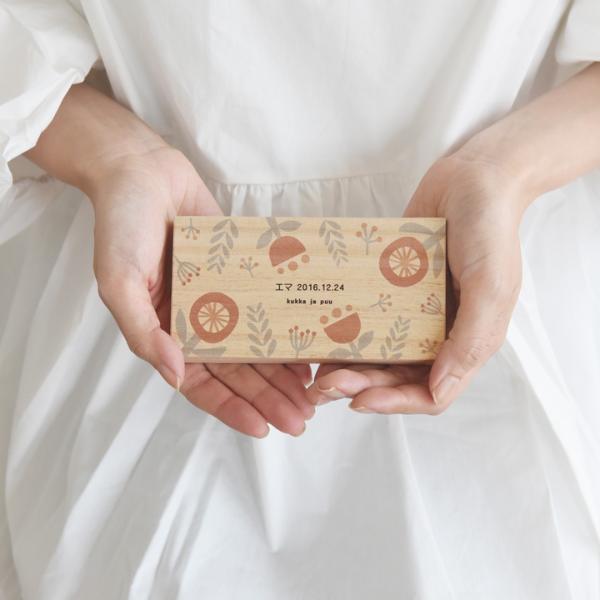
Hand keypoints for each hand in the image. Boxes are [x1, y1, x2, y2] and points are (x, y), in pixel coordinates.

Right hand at [90, 145, 313, 436]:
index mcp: (165, 332)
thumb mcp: (118, 281)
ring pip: (257, 346)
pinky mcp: (242, 273)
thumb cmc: (121, 225)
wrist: (142, 169)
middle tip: (302, 419)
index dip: (232, 408)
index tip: (264, 429)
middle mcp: (197, 322)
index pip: (202, 383)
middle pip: (237, 372)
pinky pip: (267, 305)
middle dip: (268, 398)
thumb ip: (142, 331)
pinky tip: (309, 344)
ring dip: (283, 372)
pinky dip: (286, 327)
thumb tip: (175, 375)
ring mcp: (222, 299)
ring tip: (312, 393)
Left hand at [307, 153, 524, 413]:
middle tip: (326, 386)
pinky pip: (366, 317)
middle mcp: (437, 332)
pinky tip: (321, 334)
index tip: (360, 402)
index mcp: (466, 341)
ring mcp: (412, 311)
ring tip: (318, 370)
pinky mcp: (390, 288)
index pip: (431, 392)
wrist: (471, 178)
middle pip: (397, 376)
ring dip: (350, 366)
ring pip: (378, 353)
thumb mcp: (491, 288)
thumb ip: (470, 341)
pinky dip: (346, 331)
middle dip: (363, 387)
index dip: (396, 403)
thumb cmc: (489, 231)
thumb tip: (438, 392)